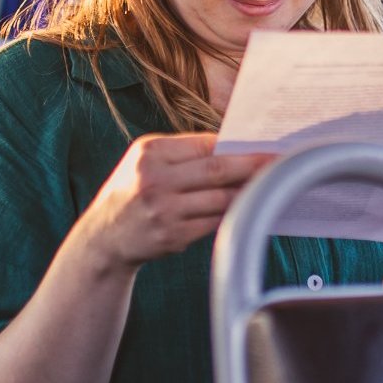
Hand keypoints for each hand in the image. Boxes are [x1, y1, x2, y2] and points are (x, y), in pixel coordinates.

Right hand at [72, 133, 273, 270]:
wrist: (104, 237)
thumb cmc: (132, 192)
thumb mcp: (145, 161)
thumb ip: (183, 153)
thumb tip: (234, 148)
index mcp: (150, 153)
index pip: (205, 144)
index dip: (237, 145)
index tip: (263, 145)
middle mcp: (155, 180)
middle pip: (217, 170)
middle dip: (252, 166)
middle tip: (278, 162)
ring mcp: (164, 210)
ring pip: (220, 199)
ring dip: (247, 193)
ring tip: (266, 186)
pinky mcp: (173, 236)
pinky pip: (213, 222)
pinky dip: (231, 214)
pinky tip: (244, 207)